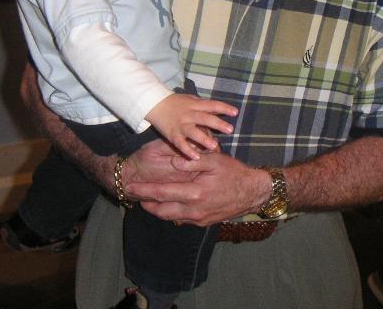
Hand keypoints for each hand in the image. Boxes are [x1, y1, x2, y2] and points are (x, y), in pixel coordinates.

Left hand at [126, 152, 270, 225]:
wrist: (252, 192)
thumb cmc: (234, 173)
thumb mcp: (215, 160)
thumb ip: (193, 160)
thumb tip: (173, 160)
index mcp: (195, 193)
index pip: (162, 193)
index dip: (144, 191)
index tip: (131, 187)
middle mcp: (194, 209)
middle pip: (162, 211)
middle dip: (146, 204)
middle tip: (134, 197)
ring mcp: (199, 218)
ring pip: (171, 217)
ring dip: (157, 210)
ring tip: (148, 201)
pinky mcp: (204, 222)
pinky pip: (182, 220)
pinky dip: (171, 213)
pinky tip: (169, 205)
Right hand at [146, 93, 237, 159]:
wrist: (155, 104)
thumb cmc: (176, 102)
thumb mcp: (191, 99)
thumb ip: (204, 106)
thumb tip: (219, 110)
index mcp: (195, 104)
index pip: (212, 105)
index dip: (224, 108)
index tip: (235, 112)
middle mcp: (189, 114)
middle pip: (205, 118)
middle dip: (218, 124)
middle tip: (230, 130)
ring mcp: (181, 125)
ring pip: (193, 132)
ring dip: (204, 139)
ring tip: (214, 146)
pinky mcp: (172, 135)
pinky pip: (181, 144)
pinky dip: (188, 150)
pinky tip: (196, 157)